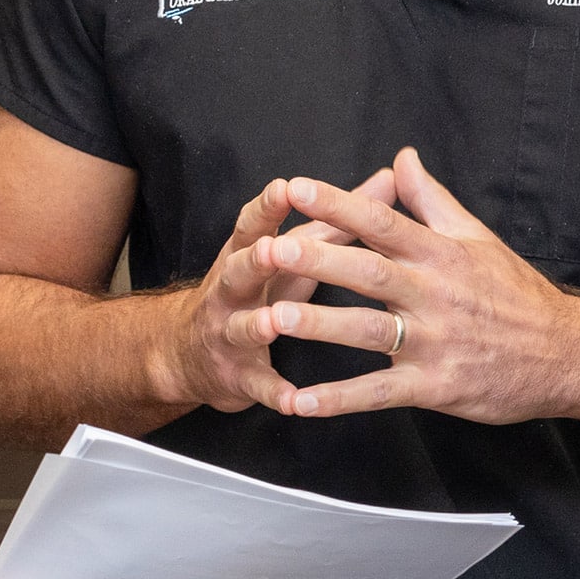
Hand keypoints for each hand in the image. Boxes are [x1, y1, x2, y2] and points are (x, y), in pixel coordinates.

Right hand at [159, 167, 397, 413]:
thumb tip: (389, 178)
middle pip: (240, 271)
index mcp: (245, 254)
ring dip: (257, 325)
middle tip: (272, 249)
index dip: (268, 207)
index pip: (253, 225)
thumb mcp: (290, 251)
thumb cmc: (258, 290)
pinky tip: (293, 401)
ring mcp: (229, 333)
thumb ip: (337, 217)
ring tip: (272, 322)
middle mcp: (231, 290)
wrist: (190, 351)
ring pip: (243, 327)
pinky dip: (273, 392)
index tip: (286, 187)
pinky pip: (257, 385)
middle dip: (255, 260)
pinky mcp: (236, 375)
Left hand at [233, 146, 579, 426]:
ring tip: (271, 318)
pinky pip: (380, 392)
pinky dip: (340, 398)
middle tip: (271, 249)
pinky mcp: (435, 386)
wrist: (567, 355)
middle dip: (318, 260)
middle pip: (368, 272)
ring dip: (320, 326)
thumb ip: (432, 199)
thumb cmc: (517, 294)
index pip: (382, 221)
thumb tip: (402, 158)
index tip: (296, 188)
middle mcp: (434, 294)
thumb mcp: (478, 238)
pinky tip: (300, 401)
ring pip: (368, 332)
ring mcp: (434, 342)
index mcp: (440, 254)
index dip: (337, 204)